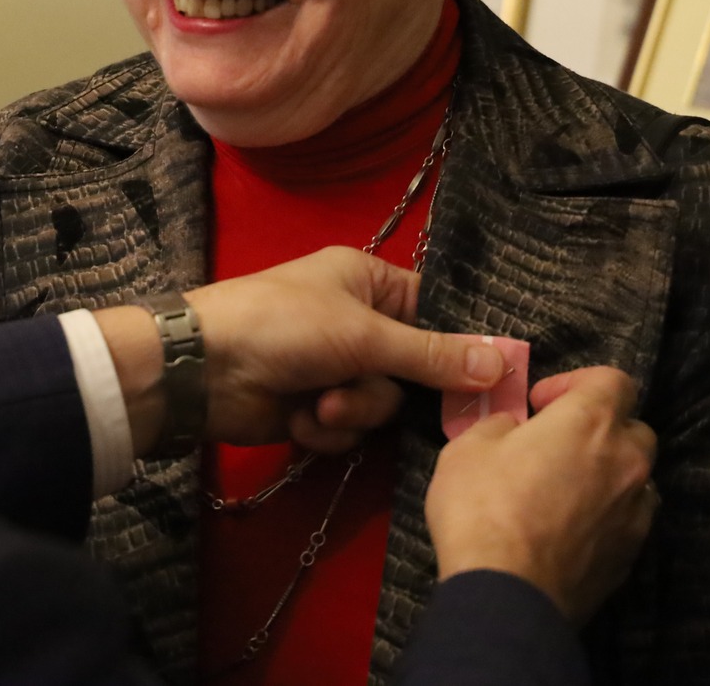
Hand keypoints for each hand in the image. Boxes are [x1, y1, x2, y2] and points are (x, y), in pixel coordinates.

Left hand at [95, 247, 507, 454]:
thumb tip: (505, 364)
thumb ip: (433, 355)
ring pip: (380, 405)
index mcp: (368, 281)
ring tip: (317, 403)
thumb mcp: (364, 335)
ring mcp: (334, 366)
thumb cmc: (284, 326)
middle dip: (382, 389)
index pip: (433, 313)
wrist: (204, 370)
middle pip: (412, 370)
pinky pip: (348, 428)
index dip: (455, 347)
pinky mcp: (313, 406)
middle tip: (361, 388)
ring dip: (350, 412)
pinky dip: (325, 429)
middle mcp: (356, 321)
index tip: (483, 379)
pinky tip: (298, 418)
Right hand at [424, 366, 656, 623]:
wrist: (506, 595)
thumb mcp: (468, 447)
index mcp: (591, 422)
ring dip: (609, 476)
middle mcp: (627, 462)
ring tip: (567, 493)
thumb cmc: (483, 508)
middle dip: (600, 430)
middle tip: (557, 446)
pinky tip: (568, 533)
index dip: (577, 382)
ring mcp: (635, 514)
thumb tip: (515, 429)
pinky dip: (606, 518)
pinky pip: (626, 523)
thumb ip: (499, 426)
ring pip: (637, 480)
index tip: (541, 404)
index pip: (615, 380)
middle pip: (634, 430)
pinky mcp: (631, 558)